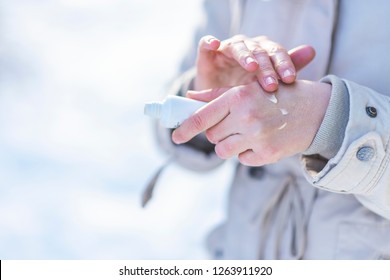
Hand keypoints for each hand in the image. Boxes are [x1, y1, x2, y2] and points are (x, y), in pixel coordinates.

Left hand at [172, 80, 330, 165]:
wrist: (318, 111)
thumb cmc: (280, 96)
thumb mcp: (250, 88)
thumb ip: (217, 95)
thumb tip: (190, 97)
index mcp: (239, 97)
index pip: (202, 118)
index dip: (185, 129)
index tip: (175, 138)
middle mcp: (246, 116)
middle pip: (212, 136)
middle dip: (218, 132)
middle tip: (234, 124)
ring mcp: (258, 137)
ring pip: (223, 150)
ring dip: (229, 145)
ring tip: (247, 133)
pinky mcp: (268, 154)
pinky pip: (242, 159)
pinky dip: (247, 153)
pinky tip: (262, 141)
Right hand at [194, 35, 315, 91]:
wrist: (217, 100)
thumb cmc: (245, 90)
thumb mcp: (266, 83)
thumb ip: (288, 67)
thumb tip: (312, 50)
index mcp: (263, 53)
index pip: (276, 53)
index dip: (284, 64)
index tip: (290, 79)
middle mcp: (246, 47)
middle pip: (259, 51)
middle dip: (267, 68)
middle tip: (272, 84)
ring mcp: (226, 49)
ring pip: (237, 47)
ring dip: (245, 56)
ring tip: (252, 67)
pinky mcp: (207, 54)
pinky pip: (206, 44)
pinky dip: (209, 41)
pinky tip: (215, 43)